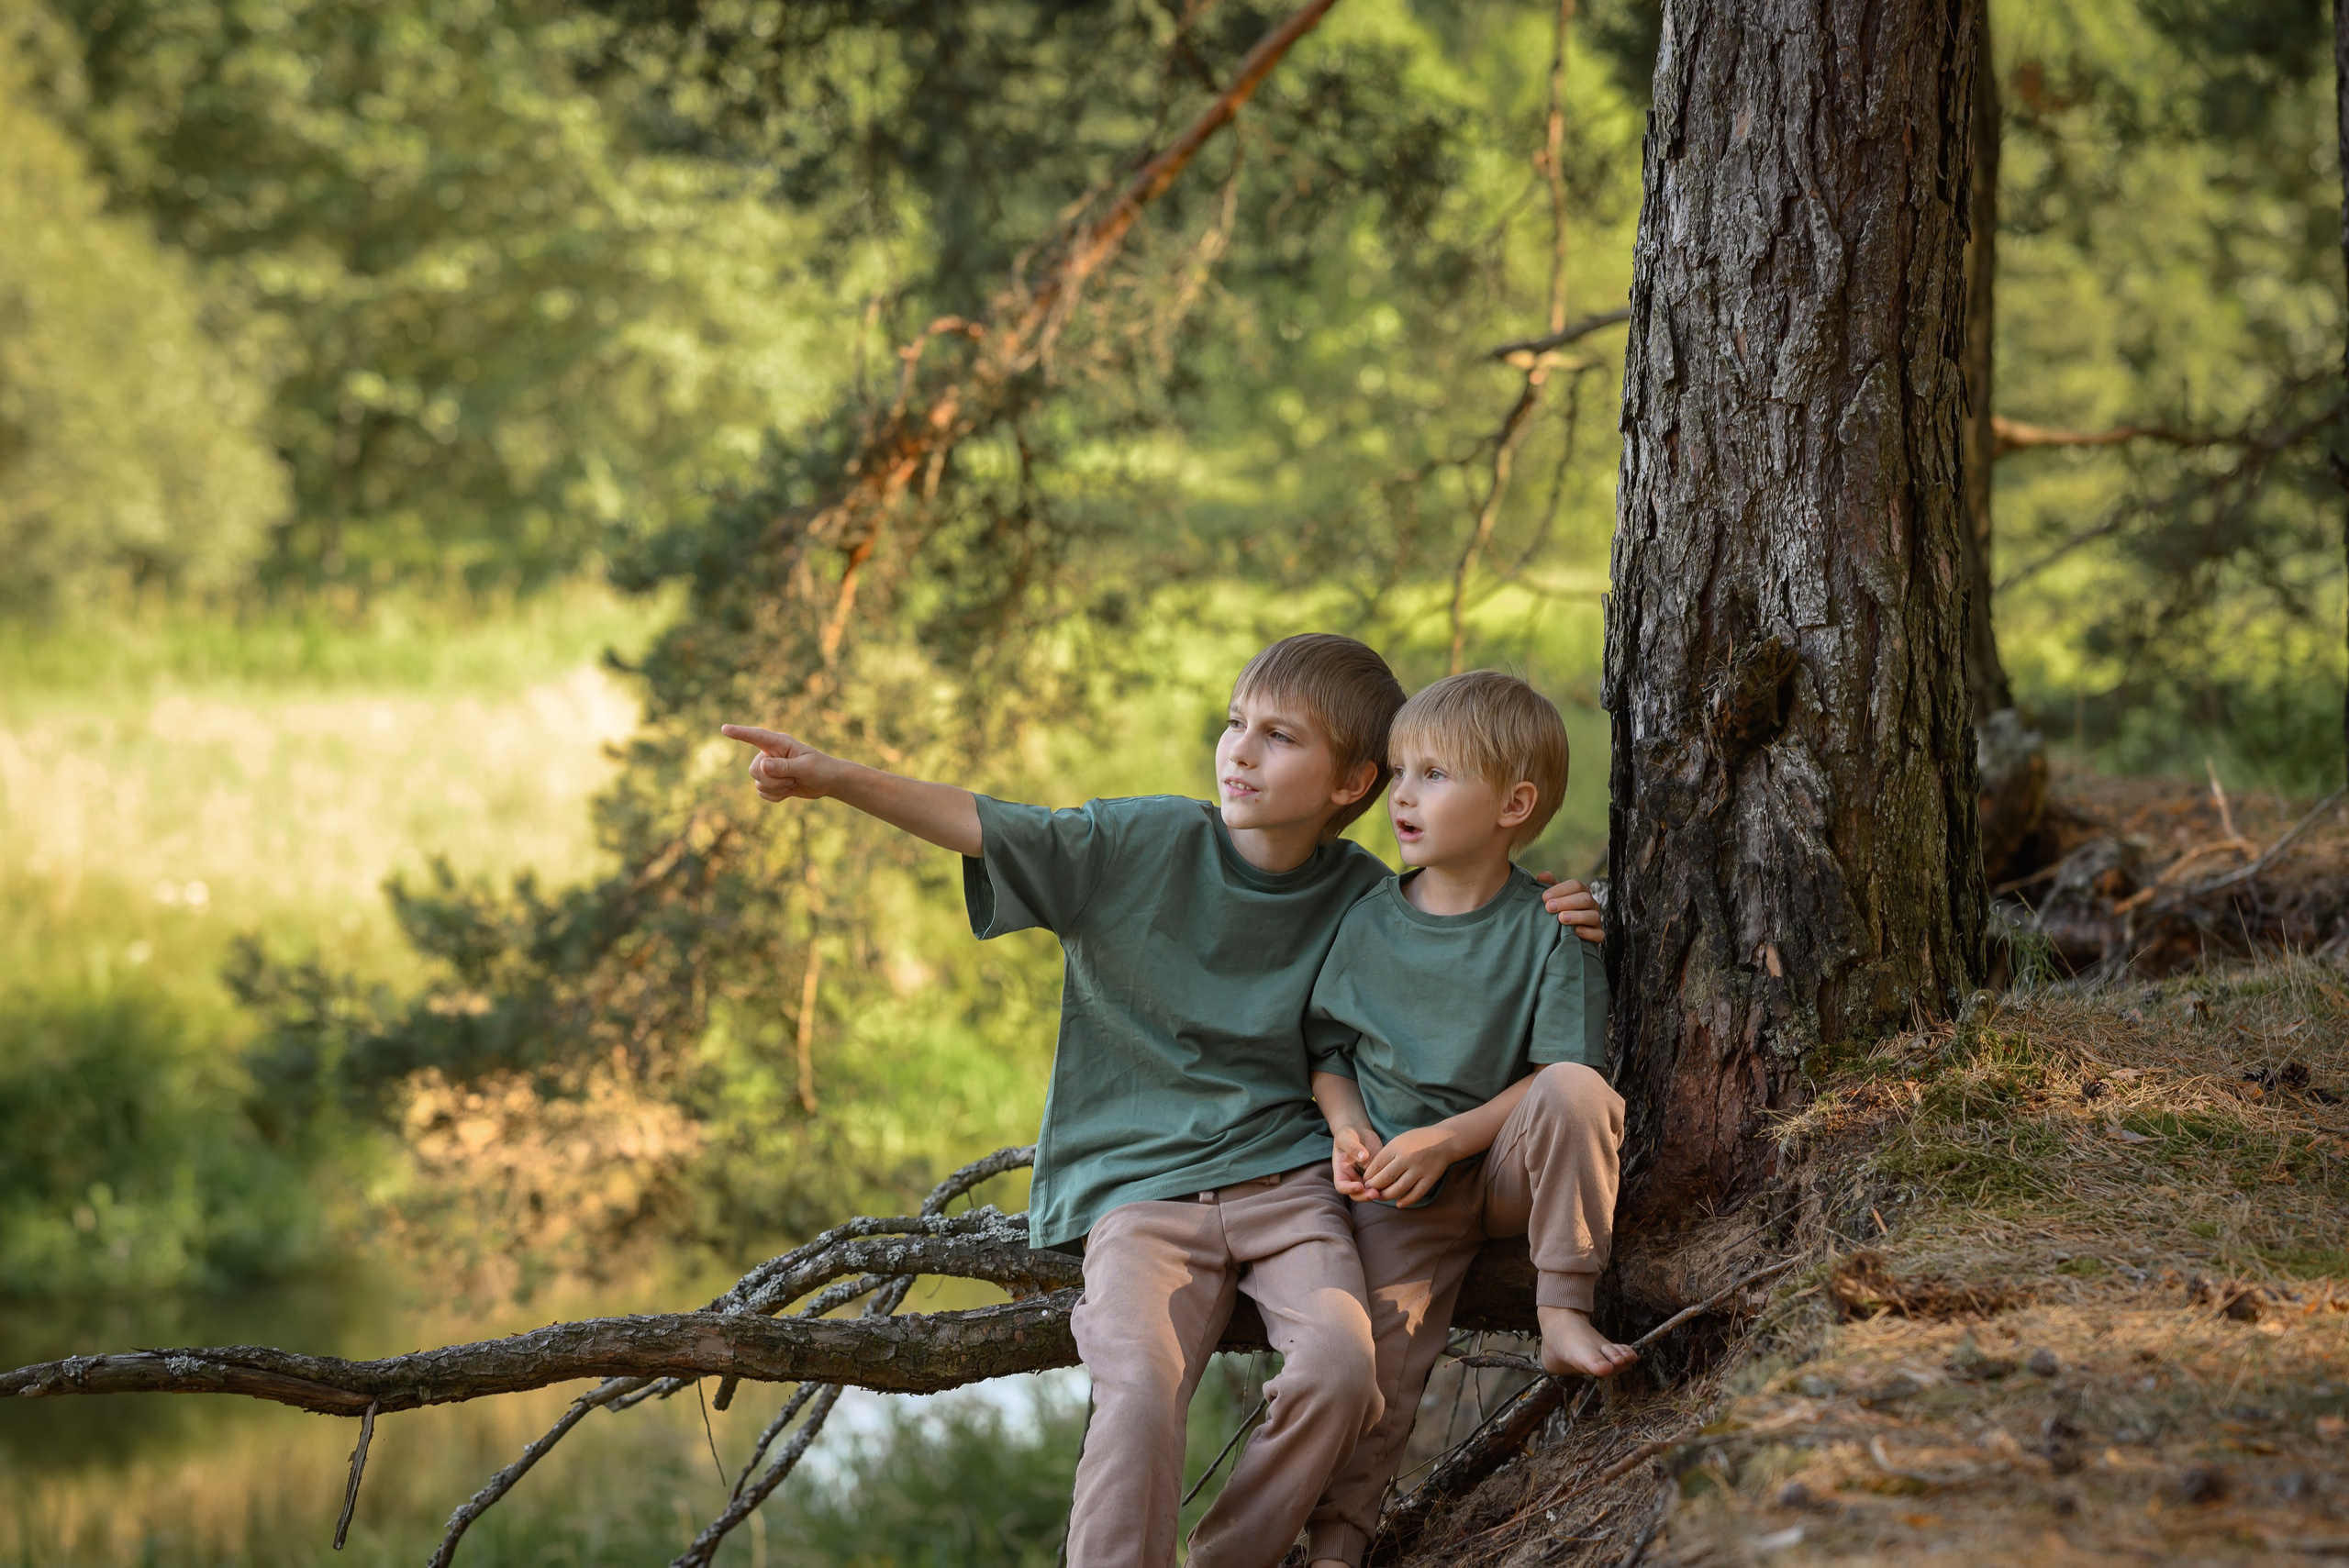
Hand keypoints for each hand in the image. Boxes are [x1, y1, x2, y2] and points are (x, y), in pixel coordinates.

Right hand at [720, 725, 838, 802]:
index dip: (740, 733)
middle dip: (773, 780)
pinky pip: (762, 793)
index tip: (724, 729)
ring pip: (758, 783)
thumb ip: (784, 766)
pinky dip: (776, 796)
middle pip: (754, 770)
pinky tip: (789, 790)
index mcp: (780, 743)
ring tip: (794, 781)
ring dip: (778, 789)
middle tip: (793, 777)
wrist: (827, 782)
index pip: (756, 736)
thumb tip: (762, 766)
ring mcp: (769, 768)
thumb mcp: (806, 767)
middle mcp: (770, 754)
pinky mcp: (770, 782)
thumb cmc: (821, 769)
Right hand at [1331, 1124, 1383, 1198]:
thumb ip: (1352, 1147)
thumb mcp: (1346, 1137)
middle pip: (1356, 1194)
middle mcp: (1352, 1178)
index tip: (1359, 1186)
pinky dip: (1384, 1187)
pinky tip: (1391, 1183)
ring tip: (1383, 1191)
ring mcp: (1364, 1177)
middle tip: (1375, 1193)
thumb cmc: (1349, 1134)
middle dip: (1364, 1196)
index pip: (1342, 1186)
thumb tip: (1363, 1157)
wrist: (1360, 1131)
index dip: (1349, 1189)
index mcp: (1341, 1171)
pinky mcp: (1376, 1174)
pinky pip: (1380, 1184)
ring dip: (1375, 1194)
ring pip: (1368, 1192)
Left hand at [1359, 1124, 1458, 1208]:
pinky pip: (1416, 1194)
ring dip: (1387, 1196)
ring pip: (1399, 1188)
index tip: (1365, 1181)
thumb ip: (1385, 1155)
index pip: (1377, 1165)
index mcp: (1397, 1147)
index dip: (1368, 1176)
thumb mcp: (1398, 1141)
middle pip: (1385, 1178)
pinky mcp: (1430, 1178)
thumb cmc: (1417, 1140)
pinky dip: (1406, 1201)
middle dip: (1375, 1187)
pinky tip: (1399, 1203)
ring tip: (1381, 1197)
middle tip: (1370, 1191)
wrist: (1444, 1140)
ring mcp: (1419, 1169)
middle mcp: (1407, 1158)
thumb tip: (1371, 1173)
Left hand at [1534, 873, 1603, 944]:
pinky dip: (1588, 932)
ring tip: (1561, 918)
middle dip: (1566, 902)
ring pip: (1593, 916)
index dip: (1560, 890)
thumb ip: (1548, 885)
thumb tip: (1542, 876)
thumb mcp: (1553, 897)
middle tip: (1549, 907)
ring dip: (1577, 916)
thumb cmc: (1559, 911)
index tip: (1544, 897)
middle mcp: (1591, 904)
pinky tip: (1576, 931)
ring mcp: (1596, 920)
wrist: (1565, 935)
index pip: (1576, 885)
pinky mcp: (1598, 936)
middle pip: (1585, 899)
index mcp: (1581, 892)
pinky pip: (1598, 934)